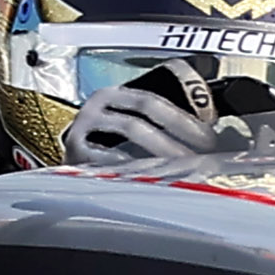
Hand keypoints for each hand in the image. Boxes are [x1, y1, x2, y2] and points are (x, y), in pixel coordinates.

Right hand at [64, 64, 223, 165]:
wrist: (65, 169)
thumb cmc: (106, 151)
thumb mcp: (129, 132)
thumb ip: (161, 130)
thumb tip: (208, 140)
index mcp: (116, 95)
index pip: (155, 100)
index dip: (184, 120)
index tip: (209, 140)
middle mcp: (97, 105)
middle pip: (144, 110)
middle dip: (177, 133)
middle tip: (200, 155)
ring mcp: (83, 126)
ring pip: (130, 128)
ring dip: (161, 149)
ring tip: (181, 168)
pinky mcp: (73, 151)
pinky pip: (107, 157)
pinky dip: (131, 167)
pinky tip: (150, 179)